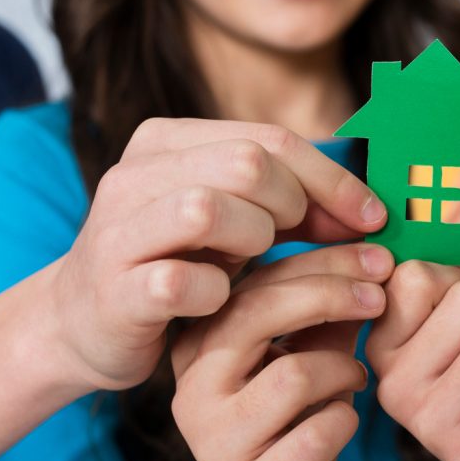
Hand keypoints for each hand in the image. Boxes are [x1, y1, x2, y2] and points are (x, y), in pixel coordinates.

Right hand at [49, 117, 386, 391]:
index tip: (372, 217)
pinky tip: (218, 301)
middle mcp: (134, 175)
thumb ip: (294, 207)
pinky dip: (214, 292)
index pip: (270, 139)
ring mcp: (117, 232)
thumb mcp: (234, 222)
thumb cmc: (178, 264)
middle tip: (297, 240)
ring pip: (207, 208)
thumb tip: (372, 211)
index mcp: (166, 142)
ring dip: (252, 239)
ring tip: (251, 263)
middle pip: (247, 163)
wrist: (86, 322)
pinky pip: (179, 280)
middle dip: (293, 206)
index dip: (332, 179)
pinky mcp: (113, 290)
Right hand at [173, 243, 393, 460]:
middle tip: (379, 300)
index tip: (378, 258)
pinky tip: (345, 420)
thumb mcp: (304, 349)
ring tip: (354, 378)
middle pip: (261, 313)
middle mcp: (193, 387)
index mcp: (199, 340)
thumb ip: (328, 306)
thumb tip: (376, 254)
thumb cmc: (291, 414)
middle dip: (333, 296)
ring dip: (344, 369)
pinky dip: (346, 420)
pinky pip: (317, 435)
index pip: (257, 279)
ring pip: (295, 375)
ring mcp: (216, 441)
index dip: (325, 261)